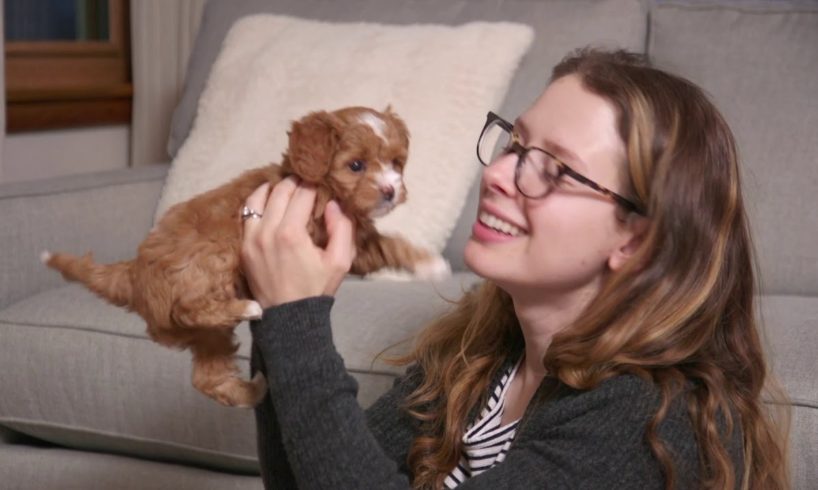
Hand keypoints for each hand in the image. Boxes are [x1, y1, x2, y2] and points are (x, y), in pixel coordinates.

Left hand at [240, 177, 355, 308]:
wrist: (289, 317)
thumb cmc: (317, 289)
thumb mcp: (340, 261)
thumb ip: (342, 229)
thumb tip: (334, 204)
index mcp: (291, 233)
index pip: (302, 194)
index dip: (313, 185)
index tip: (320, 182)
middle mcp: (267, 231)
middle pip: (279, 192)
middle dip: (294, 182)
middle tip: (305, 179)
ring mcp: (251, 239)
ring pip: (257, 199)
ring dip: (272, 188)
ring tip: (284, 186)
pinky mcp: (243, 247)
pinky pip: (246, 215)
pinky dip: (257, 203)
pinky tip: (267, 201)